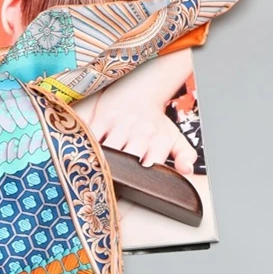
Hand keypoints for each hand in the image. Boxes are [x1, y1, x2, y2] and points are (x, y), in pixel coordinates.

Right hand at [72, 49, 197, 175]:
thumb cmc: (156, 122)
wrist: (141, 90)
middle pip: (128, 159)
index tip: (135, 183)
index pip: (151, 164)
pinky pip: (93, 136)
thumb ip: (185, 156)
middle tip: (113, 180)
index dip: (143, 176)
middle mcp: (142, 131)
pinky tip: (86, 154)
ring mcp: (121, 124)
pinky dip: (88, 146)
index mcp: (160, 139)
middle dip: (121, 171)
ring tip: (98, 171)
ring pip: (109, 150)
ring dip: (103, 162)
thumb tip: (186, 171)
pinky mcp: (104, 117)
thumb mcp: (175, 137)